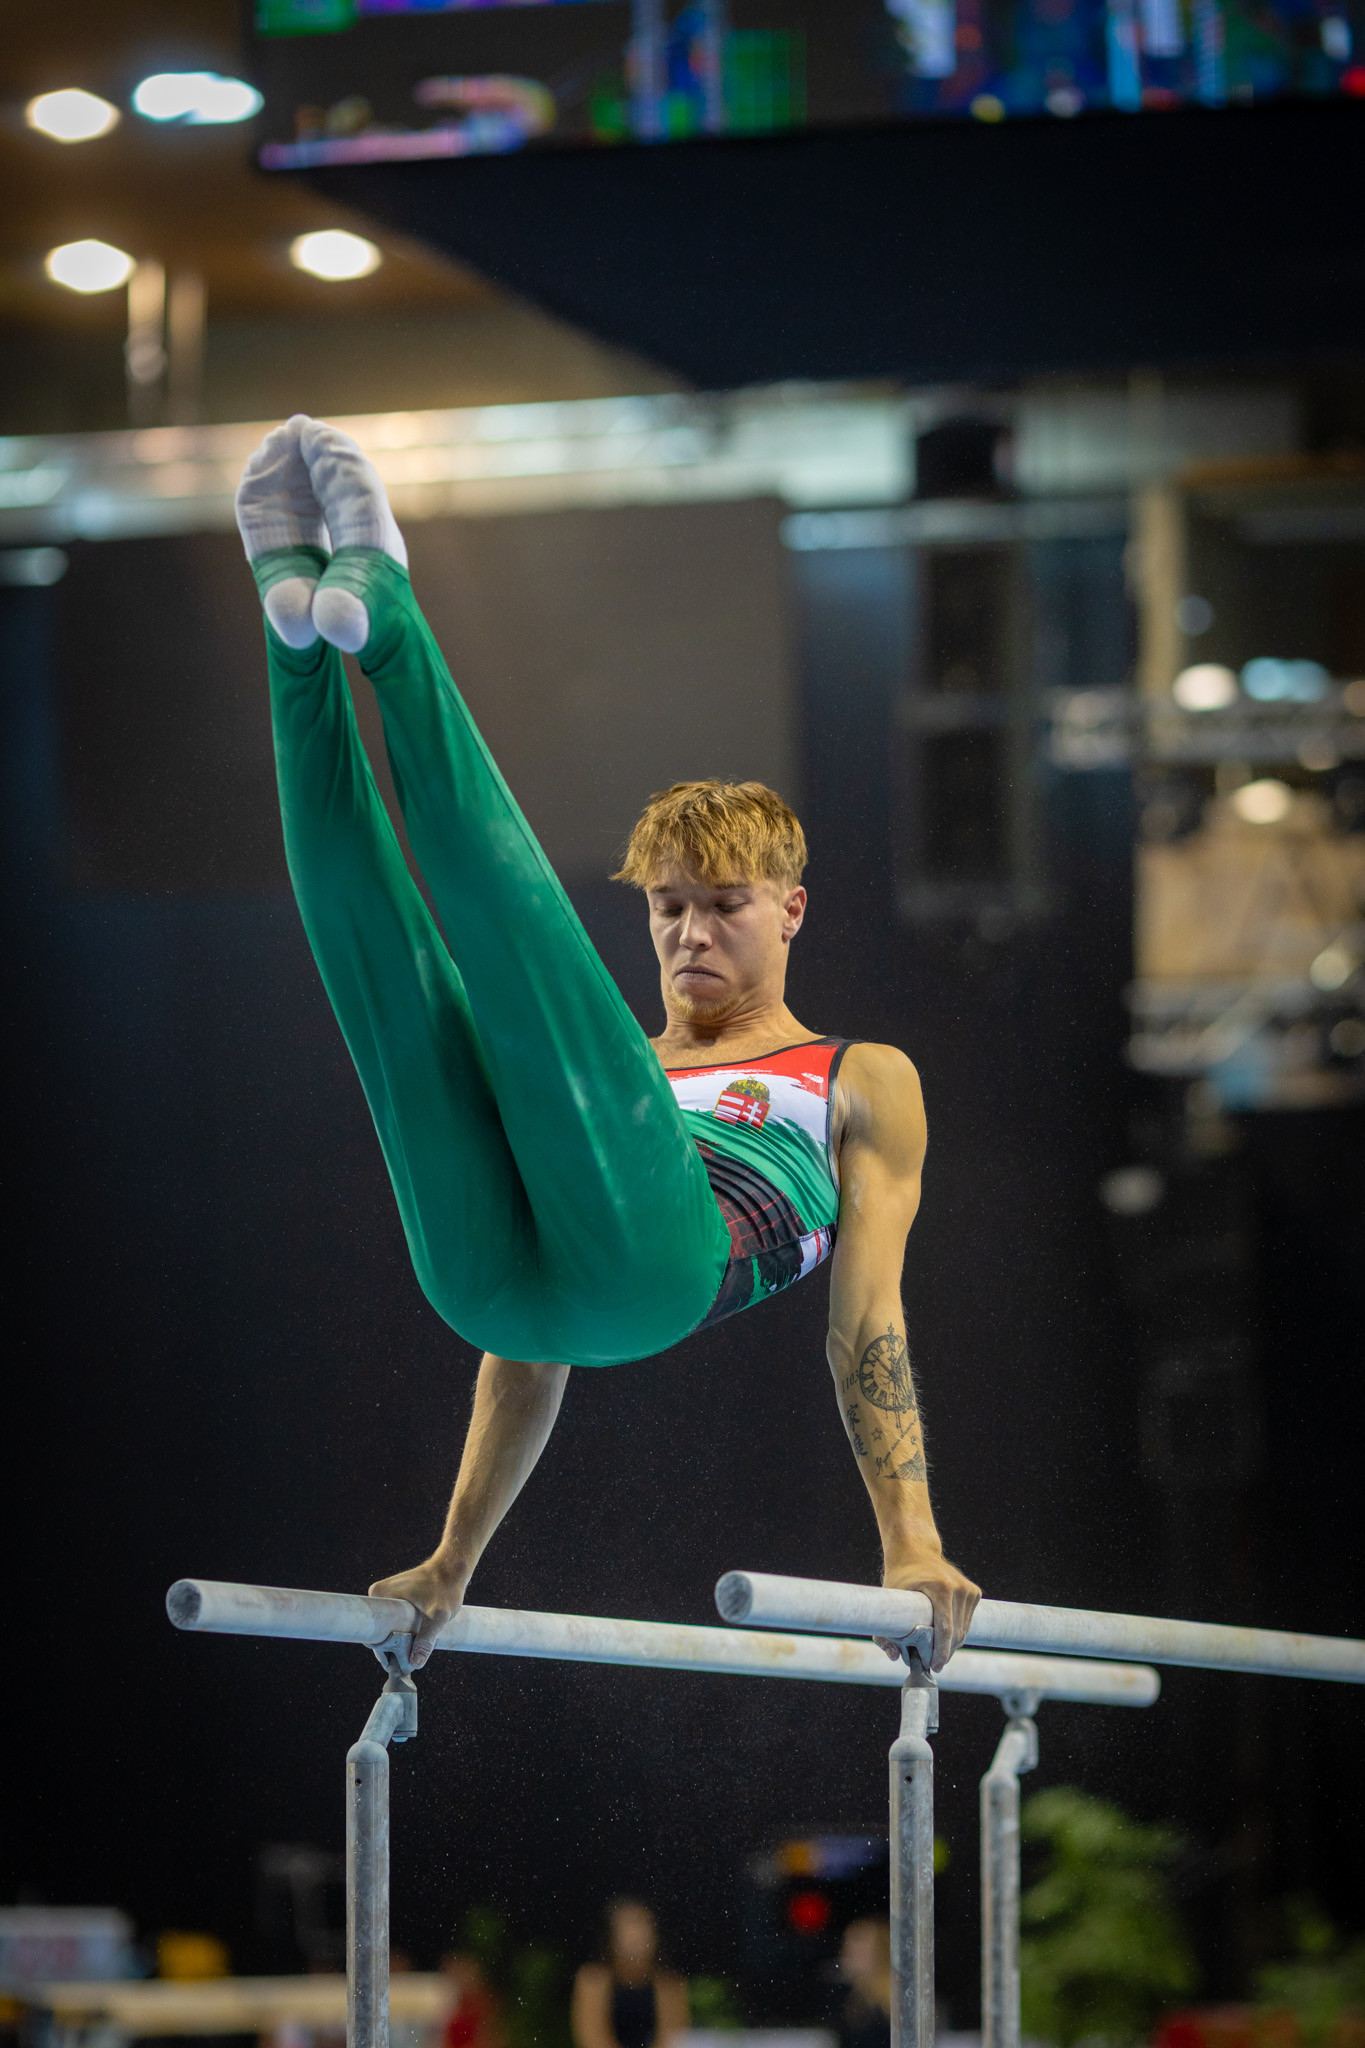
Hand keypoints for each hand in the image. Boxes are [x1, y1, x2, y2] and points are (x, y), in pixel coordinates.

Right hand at [368, 1557, 466, 1670]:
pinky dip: (403, 1632)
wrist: (453, 1568)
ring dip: (399, 1641)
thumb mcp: (437, 1617)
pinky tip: (415, 1640)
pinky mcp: (395, 1598)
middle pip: (380, 1631)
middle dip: (392, 1648)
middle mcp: (378, 1595)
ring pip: (388, 1628)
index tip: (394, 1664)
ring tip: (413, 1652)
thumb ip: (426, 1640)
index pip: (373, 1631)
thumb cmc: (445, 1588)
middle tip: (408, 1661)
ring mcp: (386, 1596)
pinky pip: (394, 1621)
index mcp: (380, 1595)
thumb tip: (415, 1664)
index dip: (383, 1651)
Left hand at [878, 1551, 980, 1671]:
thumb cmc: (900, 1577)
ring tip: (937, 1653)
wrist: (916, 1551)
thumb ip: (885, 1631)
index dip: (941, 1651)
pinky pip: (967, 1621)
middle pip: (956, 1632)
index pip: (946, 1628)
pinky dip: (958, 1632)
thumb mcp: (888, 1600)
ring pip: (964, 1630)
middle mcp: (958, 1587)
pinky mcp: (974, 1592)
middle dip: (945, 1652)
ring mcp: (969, 1589)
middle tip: (932, 1664)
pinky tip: (945, 1636)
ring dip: (952, 1645)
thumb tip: (895, 1657)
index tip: (935, 1666)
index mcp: (941, 1587)